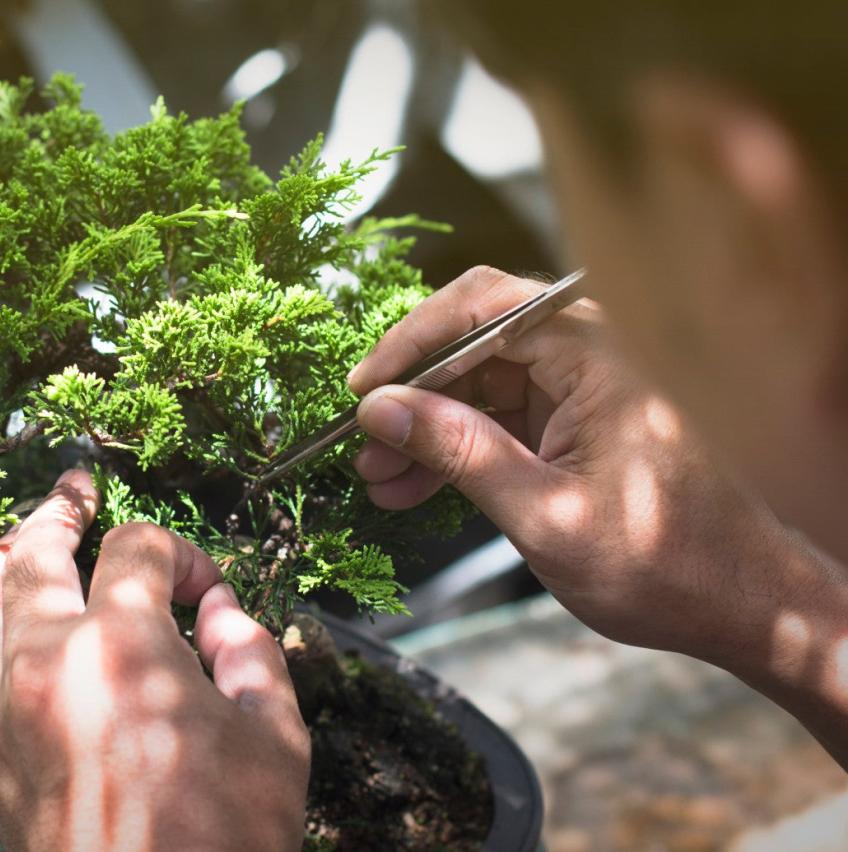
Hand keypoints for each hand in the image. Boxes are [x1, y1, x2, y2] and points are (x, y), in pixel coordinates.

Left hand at [0, 470, 310, 851]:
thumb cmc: (219, 843)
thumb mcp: (274, 741)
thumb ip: (253, 655)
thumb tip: (224, 613)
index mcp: (124, 648)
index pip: (138, 549)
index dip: (181, 554)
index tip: (206, 592)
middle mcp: (47, 661)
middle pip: (36, 550)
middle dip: (63, 510)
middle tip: (78, 489)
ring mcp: (5, 706)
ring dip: (1, 557)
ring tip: (23, 540)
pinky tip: (14, 622)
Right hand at [348, 266, 798, 656]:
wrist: (742, 606)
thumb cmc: (663, 564)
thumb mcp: (544, 514)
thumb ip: (460, 452)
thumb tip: (379, 409)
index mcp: (599, 354)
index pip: (482, 308)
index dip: (410, 343)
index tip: (361, 391)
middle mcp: (592, 354)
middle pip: (474, 343)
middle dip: (412, 396)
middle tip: (361, 446)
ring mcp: (583, 387)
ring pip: (480, 384)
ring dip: (426, 429)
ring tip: (377, 478)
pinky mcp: (576, 421)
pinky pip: (500, 417)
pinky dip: (458, 450)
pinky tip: (412, 488)